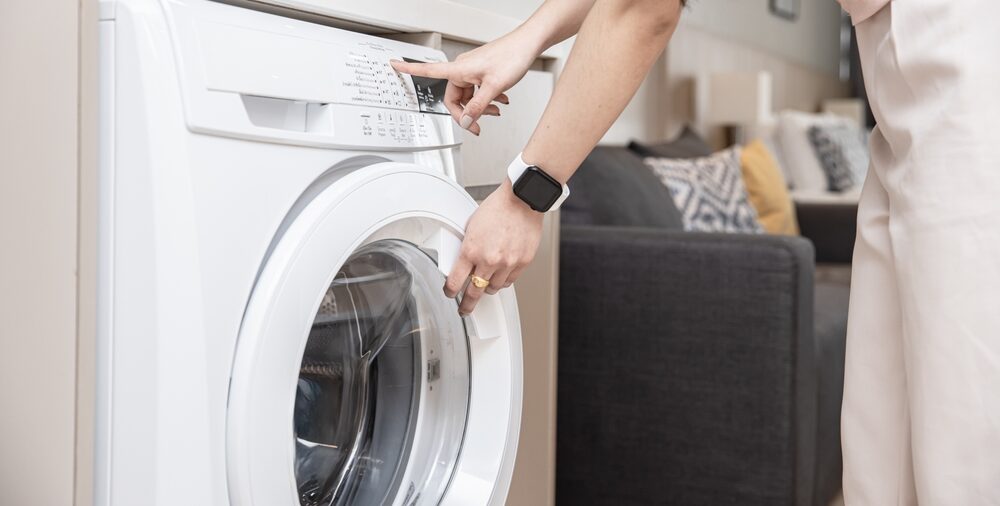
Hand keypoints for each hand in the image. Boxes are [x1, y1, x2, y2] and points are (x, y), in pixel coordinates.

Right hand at [390, 31, 540, 134]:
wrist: (528, 44)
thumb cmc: (512, 56)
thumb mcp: (494, 86)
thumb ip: (479, 106)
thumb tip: (467, 120)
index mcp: (459, 70)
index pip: (428, 70)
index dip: (409, 70)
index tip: (394, 66)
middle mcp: (464, 69)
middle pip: (454, 97)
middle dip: (466, 112)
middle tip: (478, 125)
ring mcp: (474, 70)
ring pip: (469, 95)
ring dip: (480, 106)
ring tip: (495, 111)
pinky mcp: (484, 71)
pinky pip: (479, 90)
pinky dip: (488, 98)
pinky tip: (501, 100)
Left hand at [446, 181, 543, 314]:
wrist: (522, 200)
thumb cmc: (498, 208)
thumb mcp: (472, 226)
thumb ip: (468, 247)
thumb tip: (464, 261)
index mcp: (471, 250)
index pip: (455, 281)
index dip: (450, 291)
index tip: (450, 294)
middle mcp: (488, 260)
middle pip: (474, 292)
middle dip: (467, 304)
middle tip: (465, 309)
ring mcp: (507, 263)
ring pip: (493, 288)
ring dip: (487, 287)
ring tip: (486, 283)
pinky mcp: (522, 262)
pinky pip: (510, 281)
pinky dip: (503, 280)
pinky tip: (500, 275)